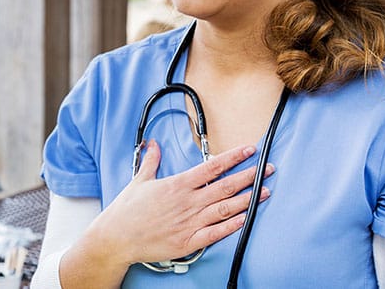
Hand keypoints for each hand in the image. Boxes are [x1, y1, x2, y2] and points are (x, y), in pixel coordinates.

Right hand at [82, 141, 271, 268]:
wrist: (117, 238)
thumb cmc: (127, 210)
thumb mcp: (140, 180)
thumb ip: (151, 161)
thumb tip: (153, 143)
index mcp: (178, 184)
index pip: (212, 166)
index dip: (233, 157)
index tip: (249, 150)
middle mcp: (188, 202)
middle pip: (226, 186)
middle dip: (250, 176)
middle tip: (268, 169)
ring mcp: (190, 222)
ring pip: (226, 208)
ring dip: (248, 200)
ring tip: (265, 192)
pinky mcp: (189, 241)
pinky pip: (216, 233)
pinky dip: (233, 226)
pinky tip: (246, 218)